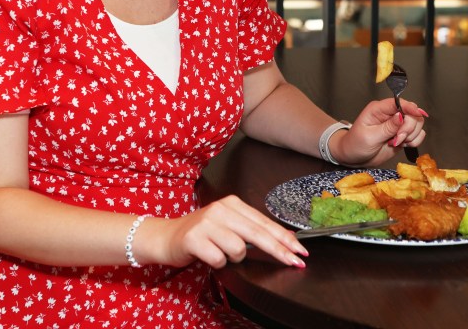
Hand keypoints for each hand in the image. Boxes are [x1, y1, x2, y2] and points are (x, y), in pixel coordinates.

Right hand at [139, 195, 306, 268]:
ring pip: (238, 248)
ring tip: (221, 252)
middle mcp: (220, 209)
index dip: (284, 238)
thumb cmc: (201, 233)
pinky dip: (218, 263)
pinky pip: (219, 259)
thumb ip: (251, 229)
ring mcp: (206, 223)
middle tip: (294, 262)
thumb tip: (285, 239)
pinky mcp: (194, 238)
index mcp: (231, 203)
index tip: (301, 251)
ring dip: (234, 257)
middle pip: (257, 233)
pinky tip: (208, 256)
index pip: (264, 222)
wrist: (166, 236)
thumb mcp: (227, 224)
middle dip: (279, 250)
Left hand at [339, 98, 428, 166]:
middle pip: (412, 113)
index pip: (398, 102)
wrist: (354, 157)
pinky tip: (402, 145)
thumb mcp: (370, 136)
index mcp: (378, 109)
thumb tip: (401, 116)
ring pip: (417, 124)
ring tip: (396, 142)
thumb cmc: (355, 144)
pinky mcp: (402, 135)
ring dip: (411, 135)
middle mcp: (390, 114)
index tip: (419, 114)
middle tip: (397, 139)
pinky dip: (414, 141)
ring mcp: (397, 125)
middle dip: (408, 128)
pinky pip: (417, 134)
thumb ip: (387, 127)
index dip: (410, 107)